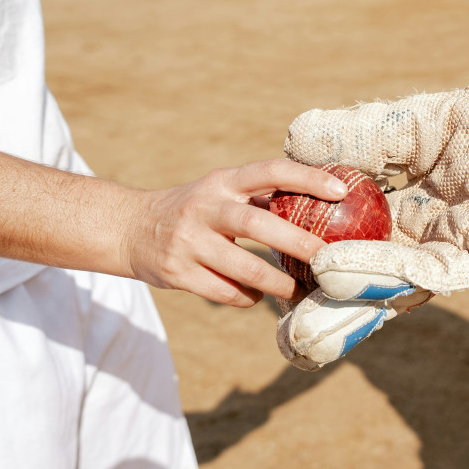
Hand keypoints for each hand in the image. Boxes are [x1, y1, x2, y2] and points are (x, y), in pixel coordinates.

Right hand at [123, 159, 347, 306]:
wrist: (128, 229)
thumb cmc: (194, 210)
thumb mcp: (219, 191)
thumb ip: (259, 196)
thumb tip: (323, 205)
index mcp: (222, 182)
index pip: (270, 171)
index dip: (307, 177)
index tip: (340, 191)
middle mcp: (204, 207)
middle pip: (257, 223)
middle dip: (298, 243)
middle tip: (327, 258)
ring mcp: (188, 242)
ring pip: (244, 268)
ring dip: (278, 283)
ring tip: (300, 290)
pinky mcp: (178, 273)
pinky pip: (225, 292)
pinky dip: (248, 297)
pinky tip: (257, 296)